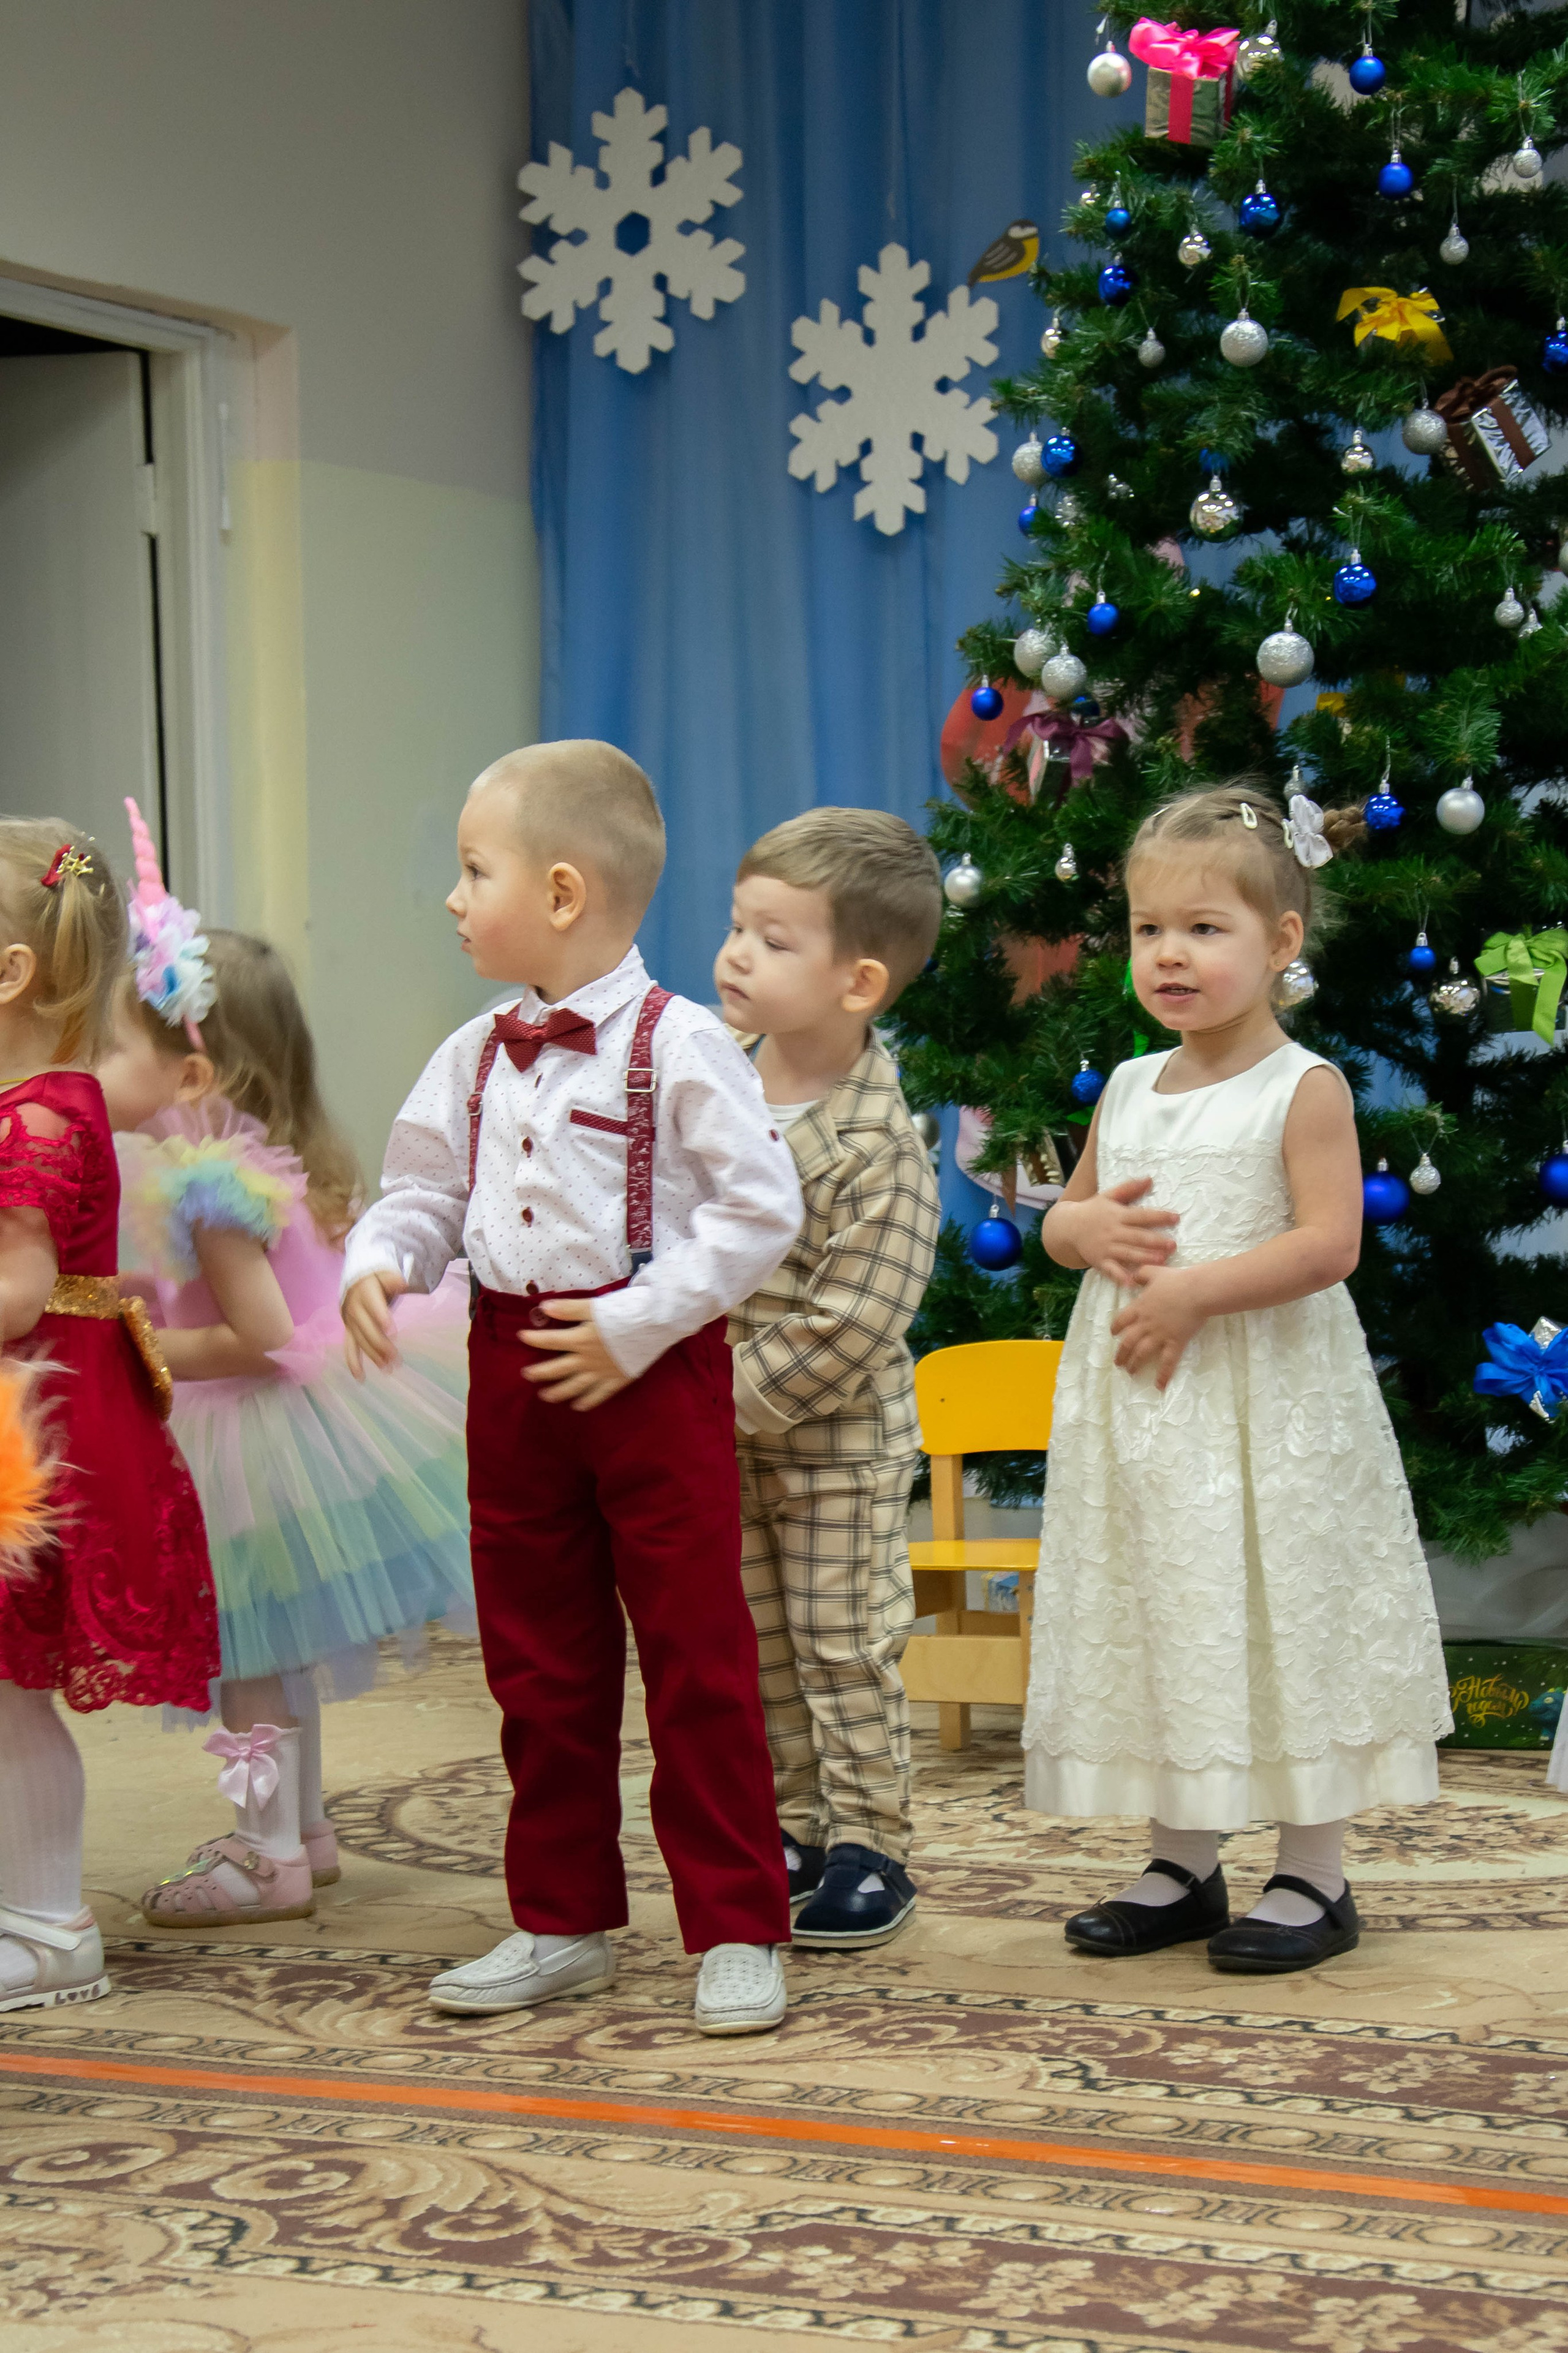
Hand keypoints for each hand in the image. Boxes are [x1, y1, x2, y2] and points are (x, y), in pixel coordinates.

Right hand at [342, 1271, 406, 1379]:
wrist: (354, 1282)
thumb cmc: (375, 1280)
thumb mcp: (383, 1275)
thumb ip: (392, 1280)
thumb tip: (402, 1283)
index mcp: (365, 1293)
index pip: (373, 1307)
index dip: (382, 1318)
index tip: (393, 1332)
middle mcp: (355, 1309)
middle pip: (367, 1329)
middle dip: (381, 1344)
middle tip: (396, 1358)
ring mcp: (350, 1323)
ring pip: (361, 1342)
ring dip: (373, 1356)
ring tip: (388, 1369)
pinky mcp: (349, 1332)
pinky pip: (349, 1348)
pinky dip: (353, 1363)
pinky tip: (360, 1378)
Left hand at [521, 1299, 630, 1409]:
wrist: (655, 1325)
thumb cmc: (625, 1312)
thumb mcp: (594, 1306)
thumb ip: (569, 1309)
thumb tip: (543, 1307)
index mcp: (580, 1340)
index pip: (550, 1341)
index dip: (534, 1339)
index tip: (521, 1337)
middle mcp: (587, 1361)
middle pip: (558, 1369)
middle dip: (540, 1373)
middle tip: (526, 1375)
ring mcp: (602, 1374)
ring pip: (574, 1387)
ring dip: (558, 1392)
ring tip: (544, 1396)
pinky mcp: (617, 1381)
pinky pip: (599, 1396)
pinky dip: (587, 1402)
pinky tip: (577, 1406)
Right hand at [1071, 1177, 1178, 1286]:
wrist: (1067, 1227)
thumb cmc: (1093, 1210)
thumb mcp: (1109, 1196)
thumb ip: (1129, 1188)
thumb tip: (1150, 1179)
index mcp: (1117, 1215)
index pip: (1141, 1215)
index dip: (1159, 1216)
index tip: (1176, 1218)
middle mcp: (1113, 1232)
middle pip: (1137, 1237)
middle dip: (1155, 1241)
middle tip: (1173, 1245)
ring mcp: (1106, 1248)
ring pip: (1128, 1254)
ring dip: (1145, 1258)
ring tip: (1162, 1260)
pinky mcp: (1100, 1261)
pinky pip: (1111, 1270)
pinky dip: (1120, 1277)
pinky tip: (1131, 1283)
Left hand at [1109, 1264, 1206, 1388]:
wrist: (1196, 1291)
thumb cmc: (1177, 1280)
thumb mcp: (1153, 1272)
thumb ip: (1140, 1274)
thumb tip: (1133, 1275)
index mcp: (1140, 1307)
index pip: (1122, 1320)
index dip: (1116, 1328)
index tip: (1113, 1334)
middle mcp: (1146, 1324)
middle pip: (1128, 1342)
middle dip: (1121, 1353)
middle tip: (1118, 1362)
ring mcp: (1159, 1335)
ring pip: (1142, 1353)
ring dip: (1134, 1364)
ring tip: (1130, 1372)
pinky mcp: (1174, 1343)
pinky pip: (1167, 1363)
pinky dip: (1162, 1376)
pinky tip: (1159, 1386)